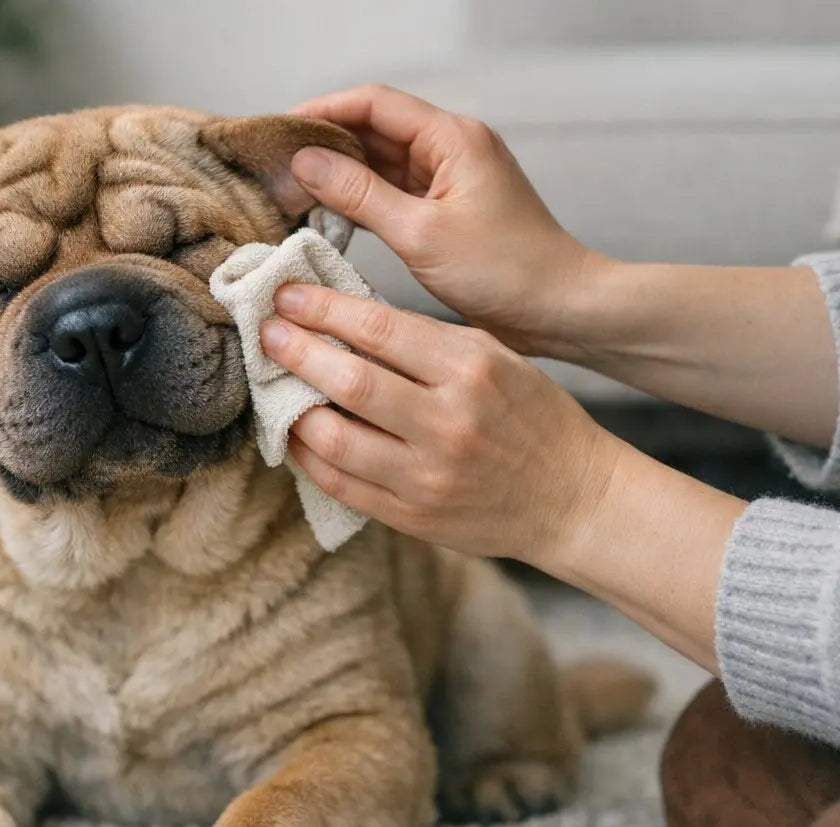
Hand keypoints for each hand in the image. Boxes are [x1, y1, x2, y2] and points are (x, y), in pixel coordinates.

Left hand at [262, 283, 619, 564]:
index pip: (377, 329)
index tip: (286, 296)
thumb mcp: (494, 360)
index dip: (321, 309)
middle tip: (266, 334)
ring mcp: (427, 475)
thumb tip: (346, 321)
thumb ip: (427, 343)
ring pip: (334, 439)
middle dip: (296, 352)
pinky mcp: (413, 516)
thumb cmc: (532, 418)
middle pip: (349, 381)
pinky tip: (294, 436)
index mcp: (471, 370)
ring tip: (273, 387)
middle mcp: (448, 422)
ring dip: (291, 410)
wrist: (573, 498)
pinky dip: (308, 458)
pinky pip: (340, 485)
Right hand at [289, 84, 601, 356]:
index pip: (374, 103)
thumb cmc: (507, 270)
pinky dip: (357, 202)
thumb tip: (306, 162)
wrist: (558, 309)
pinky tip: (326, 217)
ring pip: (378, 164)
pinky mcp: (444, 212)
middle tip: (275, 167)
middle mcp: (450, 150)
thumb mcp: (421, 233)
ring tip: (290, 193)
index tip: (280, 131)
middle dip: (323, 145)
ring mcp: (447, 181)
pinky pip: (390, 195)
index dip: (323, 111)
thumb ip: (359, 194)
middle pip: (373, 130)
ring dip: (336, 176)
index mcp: (453, 139)